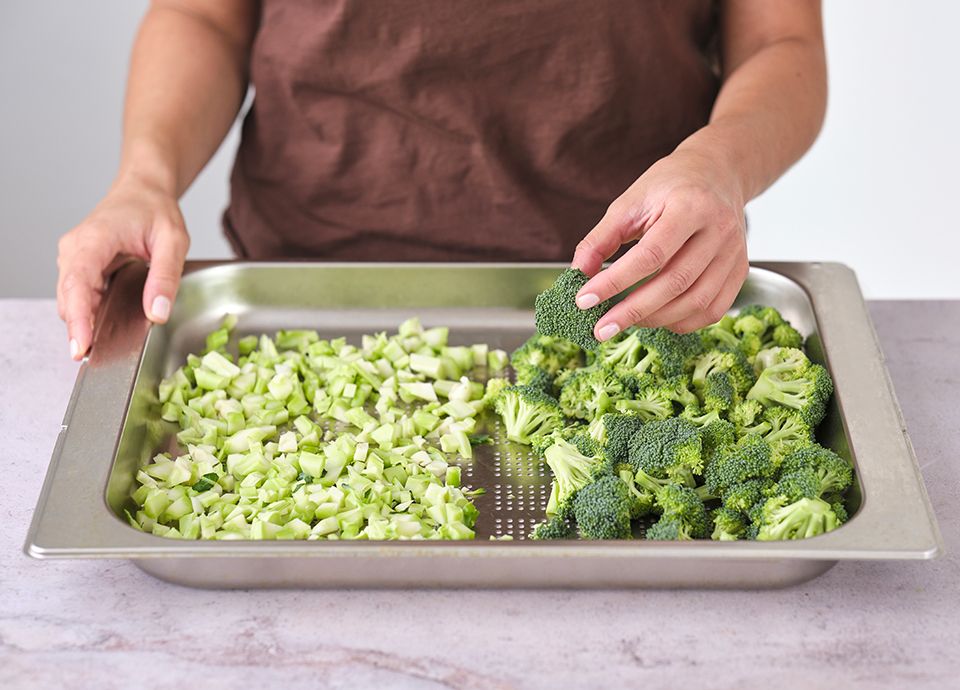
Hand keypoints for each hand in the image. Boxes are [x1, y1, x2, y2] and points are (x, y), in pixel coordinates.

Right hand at [57, 178, 188, 359]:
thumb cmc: (155, 210)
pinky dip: (88, 314)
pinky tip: (103, 330)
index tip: (82, 347)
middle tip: (99, 360)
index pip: (77, 284)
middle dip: (81, 330)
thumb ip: (165, 277)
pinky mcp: (80, 267)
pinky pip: (79, 296)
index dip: (78, 319)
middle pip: (69, 298)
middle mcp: (75, 250)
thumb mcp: (172, 241)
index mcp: (93, 240)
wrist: (143, 190)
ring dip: (84, 324)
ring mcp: (73, 259)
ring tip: (103, 349)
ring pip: (71, 301)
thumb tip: (156, 313)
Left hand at [572, 148, 748, 339]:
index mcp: (690, 206)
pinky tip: (656, 319)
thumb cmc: (669, 187)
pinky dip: (681, 322)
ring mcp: (735, 253)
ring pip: (695, 302)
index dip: (615, 281)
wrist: (716, 174)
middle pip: (675, 283)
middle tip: (600, 328)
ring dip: (655, 320)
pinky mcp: (740, 271)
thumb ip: (601, 238)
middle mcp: (720, 231)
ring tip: (622, 323)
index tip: (584, 299)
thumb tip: (578, 273)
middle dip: (632, 311)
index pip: (650, 254)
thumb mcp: (629, 203)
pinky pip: (712, 310)